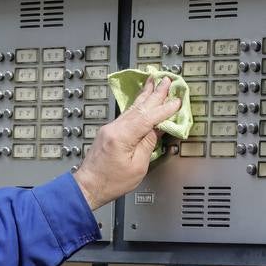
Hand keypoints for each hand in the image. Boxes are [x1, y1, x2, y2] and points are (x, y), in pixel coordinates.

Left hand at [74, 76, 180, 210]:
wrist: (88, 186)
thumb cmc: (111, 182)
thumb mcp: (137, 166)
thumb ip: (148, 144)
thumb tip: (158, 129)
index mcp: (122, 137)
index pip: (148, 118)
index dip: (164, 109)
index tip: (177, 101)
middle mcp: (114, 128)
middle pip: (139, 107)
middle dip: (155, 93)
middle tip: (166, 80)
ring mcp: (110, 128)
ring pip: (132, 108)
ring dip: (146, 95)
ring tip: (154, 82)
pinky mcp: (108, 132)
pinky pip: (127, 114)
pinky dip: (138, 106)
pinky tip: (142, 100)